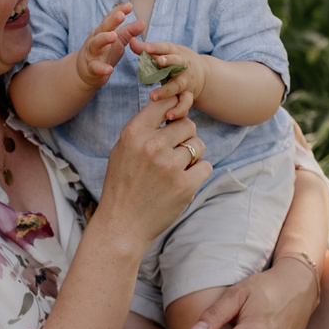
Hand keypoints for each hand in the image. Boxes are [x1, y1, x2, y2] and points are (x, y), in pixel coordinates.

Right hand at [76, 3, 140, 88]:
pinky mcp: (91, 69)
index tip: (129, 5)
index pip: (110, 19)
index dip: (118, 11)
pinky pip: (95, 67)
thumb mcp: (118, 41)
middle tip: (121, 15)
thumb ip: (129, 32)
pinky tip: (109, 69)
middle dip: (111, 21)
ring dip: (104, 39)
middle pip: (102, 28)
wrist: (85, 72)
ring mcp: (92, 53)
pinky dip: (102, 68)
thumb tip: (142, 22)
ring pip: (95, 44)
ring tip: (113, 36)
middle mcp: (96, 39)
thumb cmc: (104, 53)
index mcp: (103, 31)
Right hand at [96, 97, 210, 249]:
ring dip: (192, 156)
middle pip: (187, 124)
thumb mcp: (123, 150)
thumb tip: (172, 106)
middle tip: (175, 152)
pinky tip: (183, 182)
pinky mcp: (185, 186)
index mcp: (134, 134)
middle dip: (185, 137)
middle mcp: (152, 146)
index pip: (165, 104)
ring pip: (198, 145)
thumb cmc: (123, 185)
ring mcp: (169, 166)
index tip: (174, 120)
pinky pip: (205, 167)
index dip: (175, 109)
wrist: (122, 225)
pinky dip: (198, 174)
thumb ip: (144, 128)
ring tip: (176, 170)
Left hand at [135, 41, 205, 109]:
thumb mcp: (164, 53)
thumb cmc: (176, 61)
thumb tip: (131, 42)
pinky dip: (179, 110)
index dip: (156, 47)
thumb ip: (146, 50)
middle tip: (158, 62)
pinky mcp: (189, 95)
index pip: (166, 48)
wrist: (201, 73)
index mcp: (176, 53)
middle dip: (169, 61)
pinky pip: (185, 104)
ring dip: (166, 91)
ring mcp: (187, 82)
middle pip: (177, 63)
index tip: (146, 47)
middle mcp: (183, 67)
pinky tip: (169, 116)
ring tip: (152, 96)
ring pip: (178, 85)